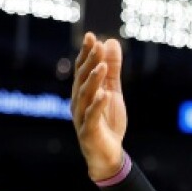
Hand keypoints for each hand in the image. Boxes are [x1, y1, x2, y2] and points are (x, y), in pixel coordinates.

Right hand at [70, 32, 127, 180]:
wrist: (108, 154)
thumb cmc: (107, 122)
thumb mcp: (113, 92)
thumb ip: (112, 69)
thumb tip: (110, 41)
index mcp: (83, 92)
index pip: (82, 69)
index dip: (86, 53)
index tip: (91, 36)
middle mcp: (78, 102)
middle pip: (82, 79)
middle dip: (89, 62)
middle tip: (96, 46)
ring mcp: (81, 117)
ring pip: (85, 96)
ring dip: (93, 81)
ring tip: (102, 67)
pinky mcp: (88, 132)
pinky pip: (91, 117)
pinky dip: (97, 105)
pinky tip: (104, 95)